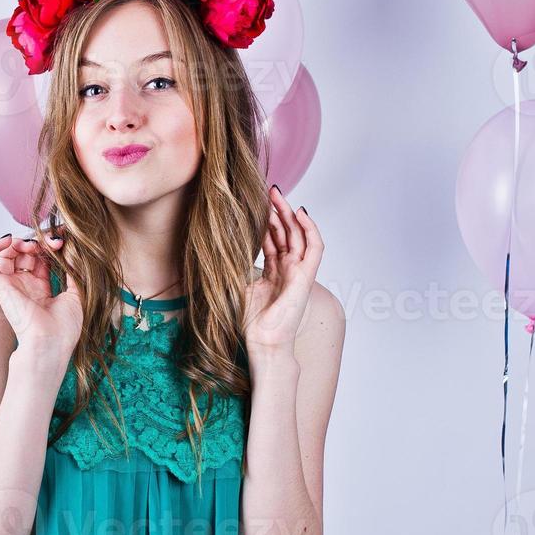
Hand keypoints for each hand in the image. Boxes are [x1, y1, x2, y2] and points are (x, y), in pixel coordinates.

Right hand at [0, 231, 82, 359]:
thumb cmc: (64, 328)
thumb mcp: (76, 295)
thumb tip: (73, 252)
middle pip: (24, 254)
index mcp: (41, 290)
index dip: (49, 247)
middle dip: (36, 242)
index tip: (62, 242)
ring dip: (17, 242)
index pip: (39, 260)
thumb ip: (73, 273)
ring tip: (32, 244)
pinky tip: (8, 241)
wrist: (51, 342)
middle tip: (51, 242)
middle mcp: (24, 286)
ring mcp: (11, 285)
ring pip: (5, 254)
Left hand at [245, 186, 323, 350]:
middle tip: (267, 190)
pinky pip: (315, 247)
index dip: (265, 221)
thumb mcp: (238, 288)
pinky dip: (310, 228)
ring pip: (299, 235)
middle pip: (286, 233)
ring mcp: (299, 272)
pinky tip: (299, 213)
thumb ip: (237, 269)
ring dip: (290, 214)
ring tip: (278, 195)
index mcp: (274, 273)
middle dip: (277, 210)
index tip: (254, 203)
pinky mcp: (306, 277)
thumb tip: (219, 252)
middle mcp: (288, 270)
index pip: (273, 240)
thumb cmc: (251, 324)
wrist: (263, 343)